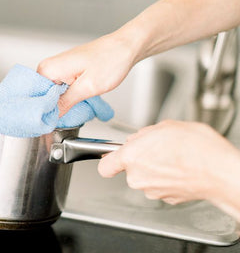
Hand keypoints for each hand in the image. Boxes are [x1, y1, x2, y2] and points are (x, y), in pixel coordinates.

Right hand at [37, 31, 138, 115]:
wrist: (125, 47)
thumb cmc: (111, 59)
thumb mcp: (87, 88)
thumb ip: (65, 103)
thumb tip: (51, 116)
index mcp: (48, 69)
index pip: (35, 98)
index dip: (43, 112)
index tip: (52, 122)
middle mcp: (49, 67)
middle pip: (42, 97)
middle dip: (53, 109)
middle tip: (71, 114)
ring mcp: (57, 68)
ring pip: (51, 95)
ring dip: (62, 103)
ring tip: (78, 104)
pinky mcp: (65, 71)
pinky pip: (60, 89)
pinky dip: (68, 97)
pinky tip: (79, 99)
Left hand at [98, 120, 239, 205]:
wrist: (220, 171)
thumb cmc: (197, 148)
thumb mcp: (166, 126)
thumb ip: (144, 134)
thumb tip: (138, 139)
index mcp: (132, 157)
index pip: (105, 166)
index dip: (108, 161)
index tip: (112, 157)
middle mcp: (138, 177)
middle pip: (129, 169)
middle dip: (140, 160)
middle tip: (157, 150)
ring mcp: (152, 190)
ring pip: (145, 178)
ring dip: (154, 170)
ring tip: (173, 159)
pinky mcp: (166, 199)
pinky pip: (159, 186)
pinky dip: (167, 179)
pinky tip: (180, 170)